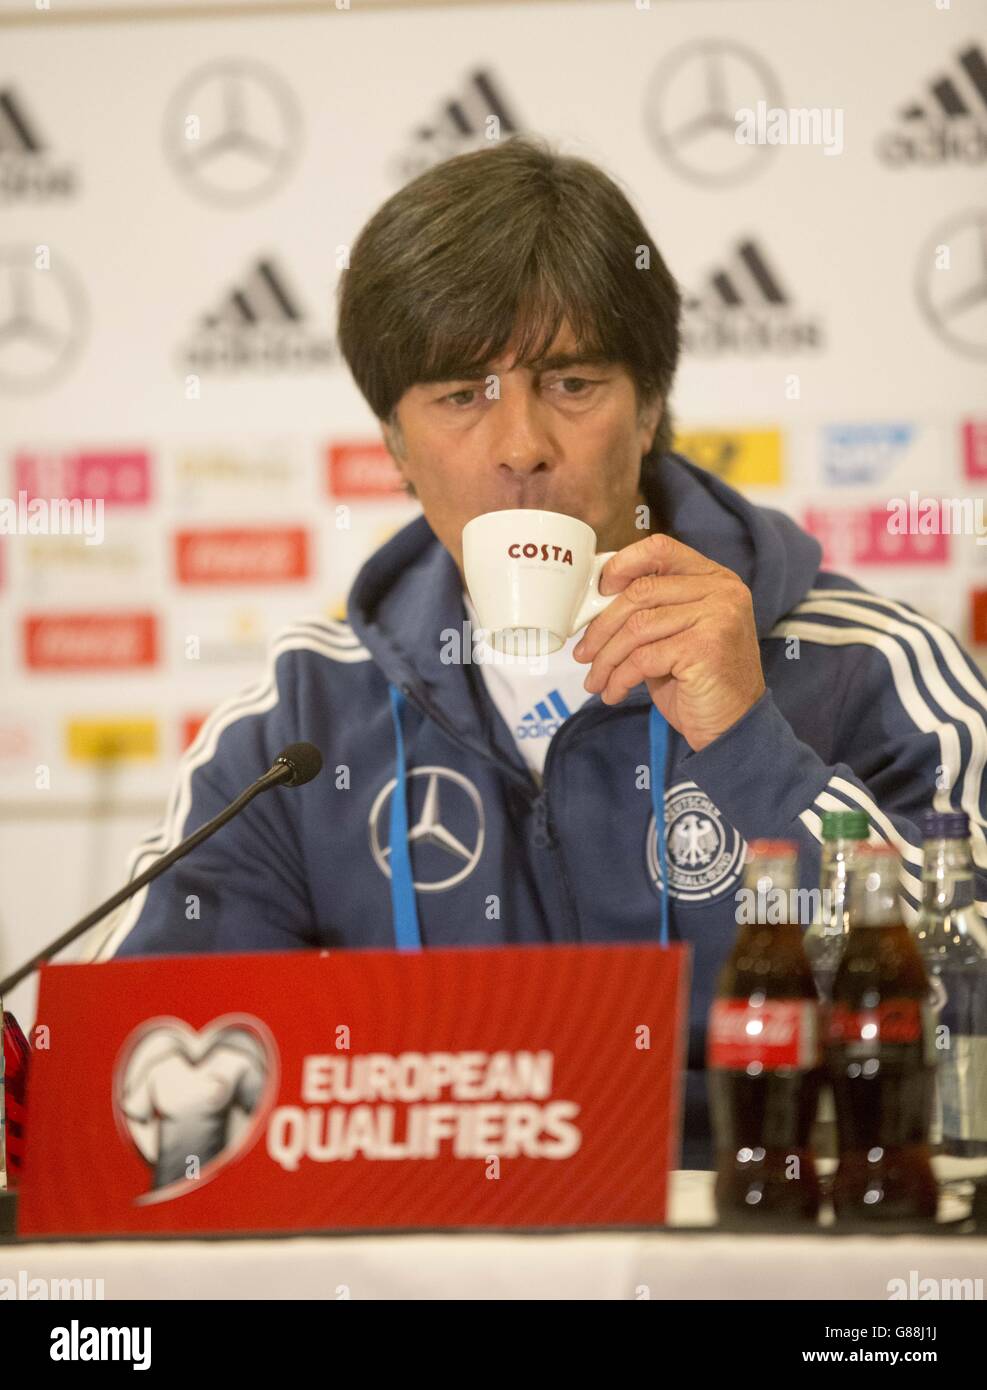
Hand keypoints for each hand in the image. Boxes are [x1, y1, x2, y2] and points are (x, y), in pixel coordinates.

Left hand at [572, 532, 766, 752]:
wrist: (731, 728)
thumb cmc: (697, 682)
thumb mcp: (674, 636)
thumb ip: (649, 610)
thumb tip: (594, 602)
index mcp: (714, 579)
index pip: (661, 549)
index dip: (623, 564)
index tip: (599, 591)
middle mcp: (721, 591)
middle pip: (641, 591)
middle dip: (602, 626)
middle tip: (583, 653)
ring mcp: (717, 617)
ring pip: (637, 626)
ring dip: (607, 658)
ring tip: (596, 680)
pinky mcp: (706, 647)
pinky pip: (643, 657)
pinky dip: (620, 678)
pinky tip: (614, 692)